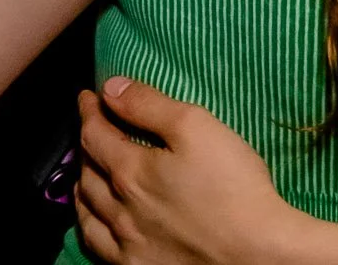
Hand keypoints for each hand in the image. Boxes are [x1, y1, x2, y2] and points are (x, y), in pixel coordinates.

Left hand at [75, 78, 305, 264]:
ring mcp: (125, 241)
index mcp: (131, 170)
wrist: (254, 251)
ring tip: (87, 169)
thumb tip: (111, 88)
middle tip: (91, 127)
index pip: (95, 134)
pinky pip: (97, 244)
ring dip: (83, 182)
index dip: (90, 111)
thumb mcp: (197, 127)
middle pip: (88, 169)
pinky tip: (94, 218)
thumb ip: (150, 105)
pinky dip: (88, 224)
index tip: (88, 96)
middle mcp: (119, 207)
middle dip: (86, 142)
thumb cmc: (232, 184)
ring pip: (87, 209)